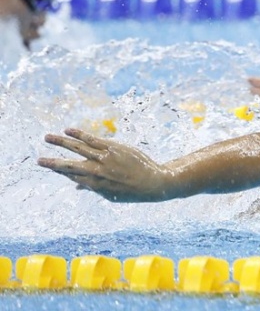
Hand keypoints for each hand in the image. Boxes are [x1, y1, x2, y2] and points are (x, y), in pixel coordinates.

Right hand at [38, 128, 170, 201]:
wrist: (154, 182)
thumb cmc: (133, 190)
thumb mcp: (111, 194)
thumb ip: (93, 188)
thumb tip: (76, 186)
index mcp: (95, 185)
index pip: (72, 176)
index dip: (58, 171)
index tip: (47, 166)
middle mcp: (97, 172)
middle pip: (70, 165)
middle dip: (53, 163)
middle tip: (38, 160)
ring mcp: (105, 158)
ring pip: (78, 148)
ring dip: (61, 142)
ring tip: (47, 138)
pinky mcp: (113, 148)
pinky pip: (93, 139)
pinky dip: (79, 134)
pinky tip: (68, 130)